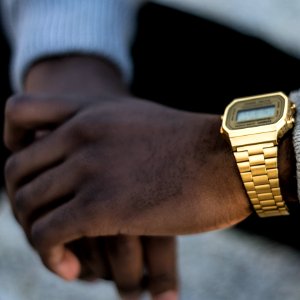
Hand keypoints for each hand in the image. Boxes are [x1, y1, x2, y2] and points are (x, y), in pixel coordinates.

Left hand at [4, 89, 250, 277]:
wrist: (228, 157)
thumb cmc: (192, 144)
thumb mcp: (140, 124)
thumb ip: (111, 134)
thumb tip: (96, 160)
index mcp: (90, 111)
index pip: (18, 114)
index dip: (13, 142)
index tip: (34, 173)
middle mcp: (81, 135)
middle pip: (16, 171)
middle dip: (23, 203)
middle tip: (47, 225)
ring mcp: (89, 169)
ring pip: (26, 205)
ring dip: (36, 233)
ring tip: (61, 252)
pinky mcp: (101, 206)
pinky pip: (46, 234)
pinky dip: (49, 254)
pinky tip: (71, 265)